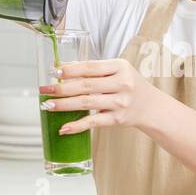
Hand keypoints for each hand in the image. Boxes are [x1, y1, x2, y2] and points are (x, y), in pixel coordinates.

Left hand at [39, 59, 160, 134]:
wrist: (151, 106)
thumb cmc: (129, 85)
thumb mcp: (116, 71)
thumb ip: (93, 69)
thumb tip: (63, 67)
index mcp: (120, 67)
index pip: (91, 67)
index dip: (71, 69)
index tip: (54, 71)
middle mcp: (122, 84)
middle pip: (86, 85)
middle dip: (62, 88)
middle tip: (44, 90)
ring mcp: (120, 102)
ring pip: (86, 103)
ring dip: (64, 105)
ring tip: (48, 105)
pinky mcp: (118, 119)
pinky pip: (93, 122)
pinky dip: (77, 125)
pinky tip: (64, 127)